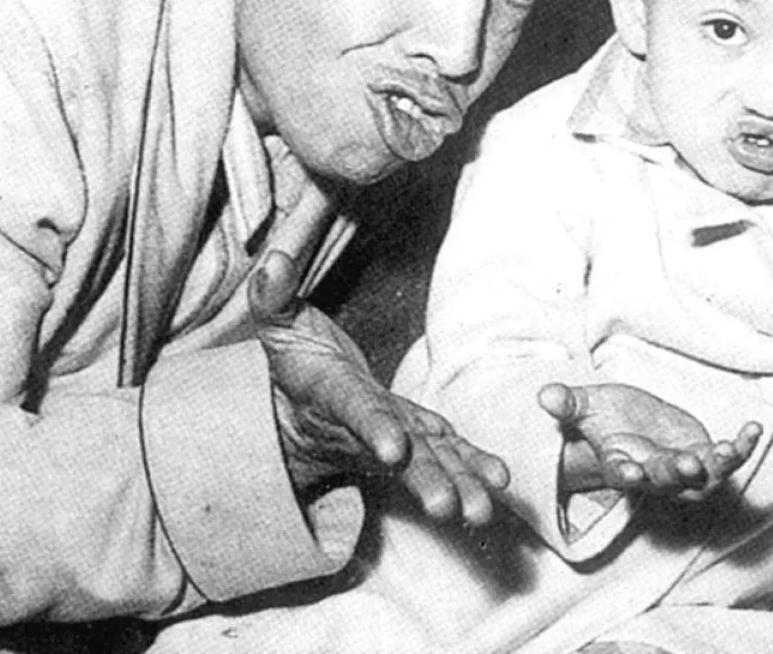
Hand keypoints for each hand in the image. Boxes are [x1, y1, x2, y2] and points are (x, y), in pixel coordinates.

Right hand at [255, 298, 508, 525]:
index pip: (355, 411)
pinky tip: (499, 479)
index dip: (374, 428)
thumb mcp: (278, 324)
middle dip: (423, 480)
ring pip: (429, 462)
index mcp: (334, 394)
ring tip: (482, 511)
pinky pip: (447, 453)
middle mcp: (367, 426)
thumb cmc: (293, 360)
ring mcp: (395, 437)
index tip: (392, 450)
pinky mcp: (417, 436)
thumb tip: (274, 262)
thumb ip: (273, 296)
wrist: (296, 409)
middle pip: (398, 456)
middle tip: (447, 507)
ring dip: (457, 484)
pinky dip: (472, 464)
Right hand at [538, 382, 760, 499]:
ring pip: (701, 479)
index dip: (627, 474)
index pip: (622, 474)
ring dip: (715, 468)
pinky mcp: (705, 460)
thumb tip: (544, 394)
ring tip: (726, 450)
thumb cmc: (606, 417)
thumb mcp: (586, 406)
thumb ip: (568, 403)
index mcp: (621, 463)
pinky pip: (727, 461)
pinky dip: (741, 448)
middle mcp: (653, 474)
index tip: (630, 472)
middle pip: (665, 480)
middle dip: (676, 474)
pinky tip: (753, 430)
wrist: (632, 424)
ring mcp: (681, 471)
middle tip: (689, 467)